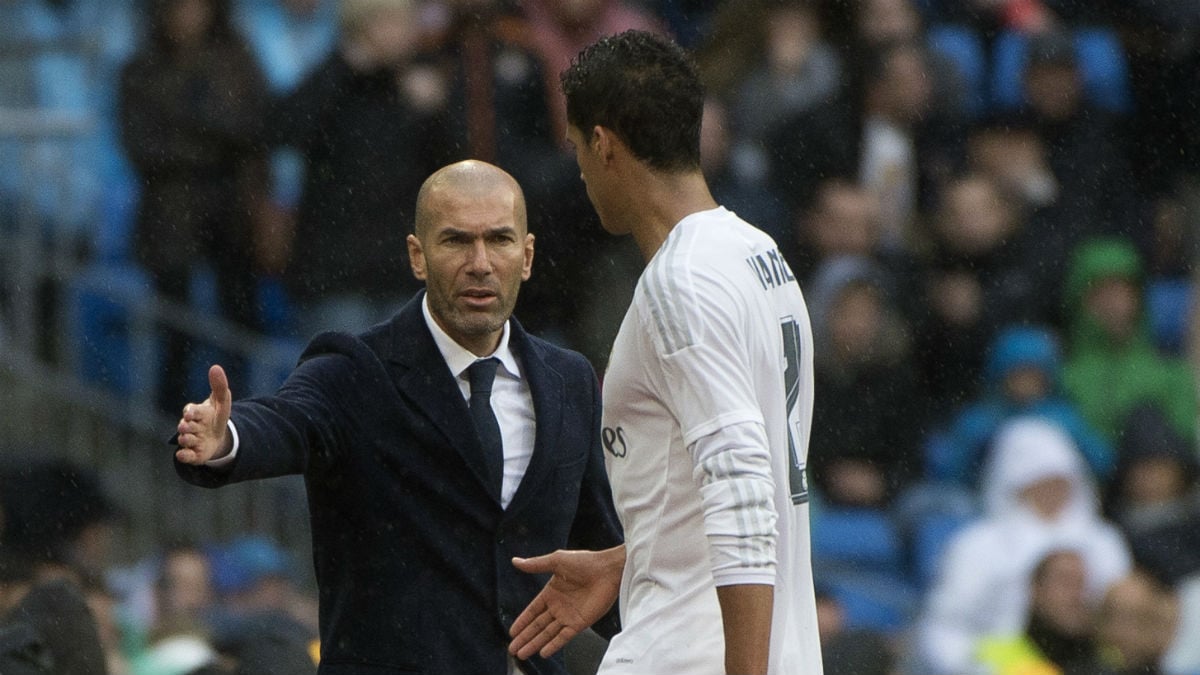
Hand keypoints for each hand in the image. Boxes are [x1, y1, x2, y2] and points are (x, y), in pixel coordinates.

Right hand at [175, 365, 233, 464]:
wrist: (217, 437)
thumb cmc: (216, 416)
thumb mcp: (222, 401)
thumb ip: (219, 386)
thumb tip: (216, 367)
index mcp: (196, 413)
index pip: (190, 411)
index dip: (191, 412)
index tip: (191, 414)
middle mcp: (190, 426)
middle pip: (184, 426)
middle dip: (187, 426)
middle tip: (190, 426)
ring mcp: (190, 440)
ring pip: (184, 440)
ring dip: (188, 439)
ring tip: (196, 438)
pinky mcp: (192, 454)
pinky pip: (184, 456)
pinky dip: (184, 455)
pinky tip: (185, 453)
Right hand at [508, 545, 624, 659]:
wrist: (608, 570)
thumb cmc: (584, 562)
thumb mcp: (556, 561)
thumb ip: (536, 565)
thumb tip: (514, 561)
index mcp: (551, 593)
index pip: (532, 611)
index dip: (522, 622)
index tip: (512, 632)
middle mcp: (558, 606)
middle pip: (537, 626)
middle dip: (524, 637)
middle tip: (512, 649)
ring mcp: (569, 616)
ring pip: (547, 634)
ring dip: (534, 644)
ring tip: (522, 654)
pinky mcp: (580, 622)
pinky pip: (564, 637)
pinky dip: (553, 645)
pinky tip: (542, 653)